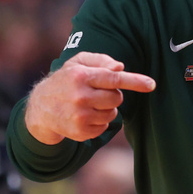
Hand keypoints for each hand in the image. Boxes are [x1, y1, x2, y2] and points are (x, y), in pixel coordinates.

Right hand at [24, 52, 155, 143]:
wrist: (41, 108)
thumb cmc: (66, 80)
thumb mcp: (78, 63)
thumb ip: (101, 61)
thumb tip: (120, 67)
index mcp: (81, 76)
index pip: (114, 78)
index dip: (135, 81)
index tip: (152, 84)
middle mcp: (80, 97)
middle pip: (117, 98)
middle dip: (113, 95)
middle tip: (98, 92)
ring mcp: (80, 116)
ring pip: (112, 113)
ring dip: (106, 109)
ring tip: (88, 104)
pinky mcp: (80, 132)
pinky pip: (104, 127)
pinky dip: (99, 121)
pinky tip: (84, 116)